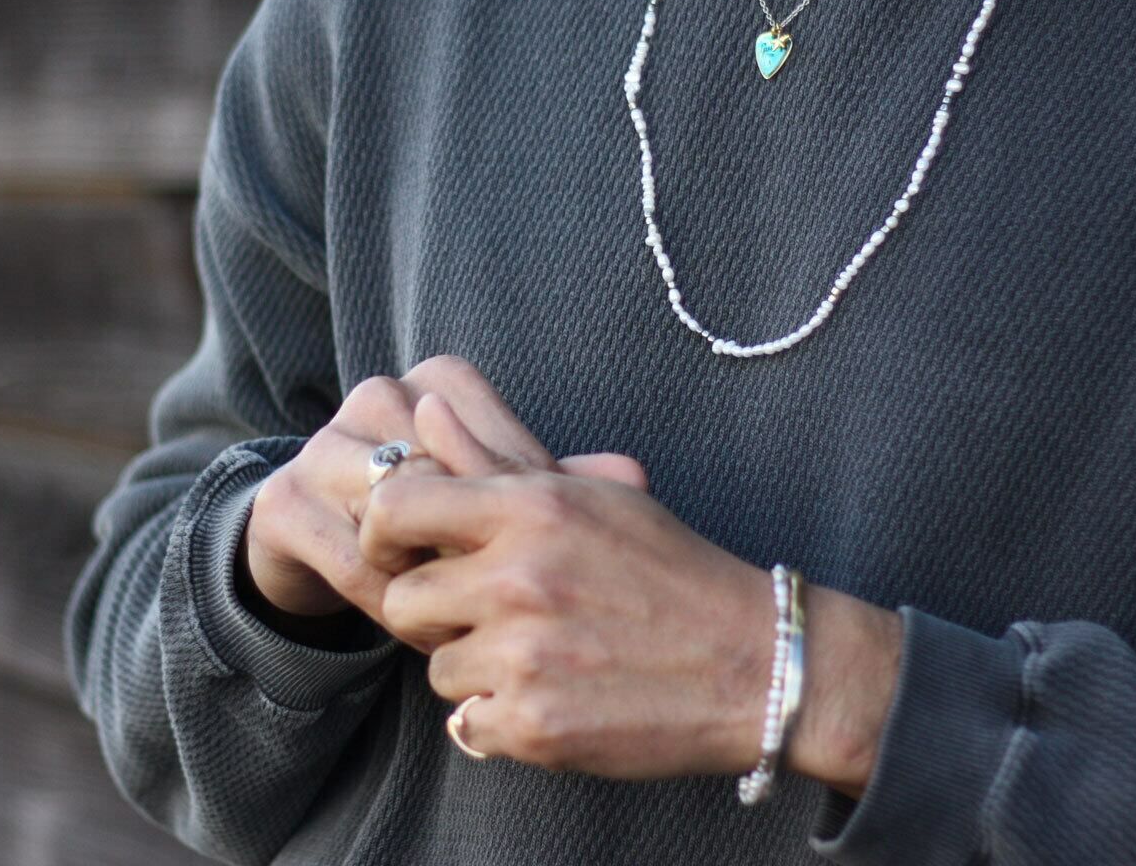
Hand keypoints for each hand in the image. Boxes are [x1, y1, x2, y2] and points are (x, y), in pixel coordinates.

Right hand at [240, 355, 644, 641]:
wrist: (322, 536)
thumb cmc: (435, 510)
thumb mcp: (498, 492)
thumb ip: (558, 479)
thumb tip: (637, 475)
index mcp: (439, 380)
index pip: (495, 442)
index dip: (522, 512)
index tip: (543, 564)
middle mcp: (379, 396)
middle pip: (447, 480)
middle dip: (479, 550)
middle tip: (514, 601)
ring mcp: (324, 443)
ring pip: (400, 523)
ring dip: (437, 583)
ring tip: (469, 621)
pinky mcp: (285, 503)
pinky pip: (356, 563)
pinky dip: (394, 604)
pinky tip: (417, 627)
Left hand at [375, 420, 774, 778]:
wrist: (750, 660)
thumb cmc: (666, 567)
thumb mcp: (585, 495)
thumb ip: (493, 455)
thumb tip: (425, 408)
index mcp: (530, 508)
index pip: (396, 505)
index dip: (385, 530)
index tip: (407, 548)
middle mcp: (519, 579)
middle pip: (402, 598)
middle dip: (434, 609)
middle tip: (487, 611)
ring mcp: (526, 657)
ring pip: (437, 667)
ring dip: (475, 666)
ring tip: (540, 654)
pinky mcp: (536, 727)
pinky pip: (467, 724)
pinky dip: (500, 717)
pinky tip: (553, 695)